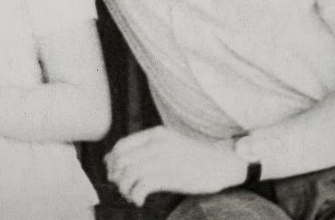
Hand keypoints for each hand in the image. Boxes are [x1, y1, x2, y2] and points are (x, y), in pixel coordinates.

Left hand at [104, 126, 245, 205]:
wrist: (223, 162)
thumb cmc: (194, 156)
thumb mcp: (168, 143)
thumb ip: (144, 148)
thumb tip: (111, 159)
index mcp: (155, 134)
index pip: (121, 146)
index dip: (112, 163)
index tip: (115, 175)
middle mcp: (157, 144)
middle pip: (122, 161)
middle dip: (116, 178)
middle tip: (123, 188)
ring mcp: (163, 159)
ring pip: (129, 174)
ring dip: (125, 188)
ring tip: (132, 195)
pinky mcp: (170, 176)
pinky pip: (141, 186)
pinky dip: (135, 195)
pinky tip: (140, 200)